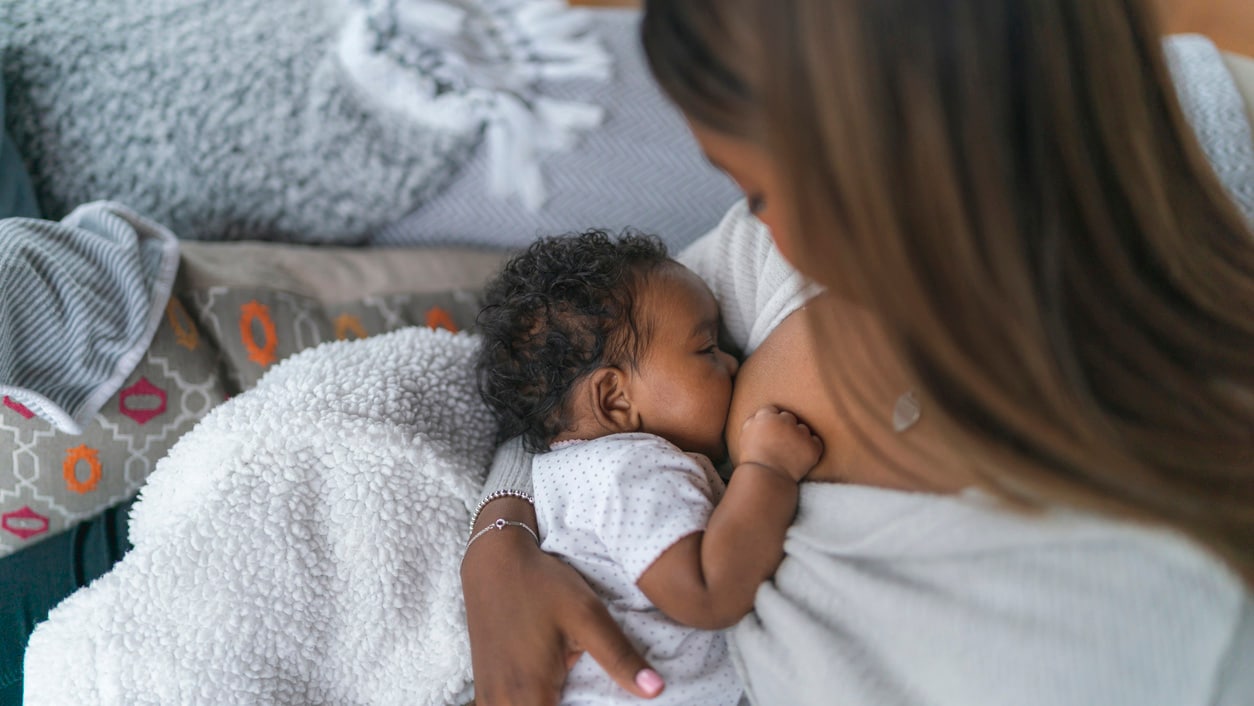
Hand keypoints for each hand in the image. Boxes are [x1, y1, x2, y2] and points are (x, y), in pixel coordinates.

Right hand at [461, 499, 664, 704]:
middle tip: (589, 697)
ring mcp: (488, 696)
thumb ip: (620, 658)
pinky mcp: (485, 687)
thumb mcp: (587, 616)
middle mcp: (502, 701)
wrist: (494, 560)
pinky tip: (549, 696)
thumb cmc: (542, 584)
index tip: (598, 702)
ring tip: (572, 696)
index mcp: (529, 693)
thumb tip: (656, 689)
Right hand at [738, 405, 822, 481]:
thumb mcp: (744, 437)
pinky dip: (811, 448)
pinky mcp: (812, 446)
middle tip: (780, 445)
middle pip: (788, 418)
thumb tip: (761, 417)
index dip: (770, 423)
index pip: (771, 411)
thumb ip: (753, 422)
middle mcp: (784, 421)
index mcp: (766, 417)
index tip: (769, 434)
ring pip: (803, 429)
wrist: (765, 479)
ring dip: (799, 438)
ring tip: (789, 454)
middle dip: (785, 428)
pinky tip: (801, 458)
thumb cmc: (752, 461)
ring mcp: (800, 433)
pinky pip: (816, 442)